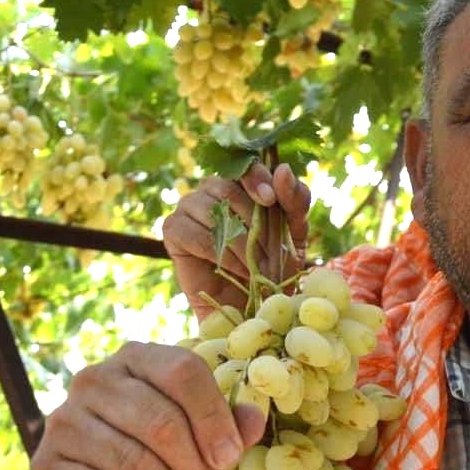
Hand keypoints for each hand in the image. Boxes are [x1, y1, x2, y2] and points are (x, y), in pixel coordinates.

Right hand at [29, 343, 266, 469]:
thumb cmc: (164, 460)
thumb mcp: (203, 438)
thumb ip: (231, 425)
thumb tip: (255, 419)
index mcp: (138, 358)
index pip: (182, 371)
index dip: (214, 417)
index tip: (233, 458)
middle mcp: (94, 381)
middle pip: (161, 422)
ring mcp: (63, 422)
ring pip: (136, 464)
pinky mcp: (46, 469)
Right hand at [163, 162, 311, 318]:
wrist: (253, 303)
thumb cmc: (276, 265)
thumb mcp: (295, 233)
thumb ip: (295, 201)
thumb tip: (283, 169)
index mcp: (243, 183)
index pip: (245, 165)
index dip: (255, 177)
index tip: (269, 199)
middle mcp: (213, 189)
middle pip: (227, 188)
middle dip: (254, 223)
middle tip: (272, 254)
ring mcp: (190, 207)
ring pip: (210, 210)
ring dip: (240, 242)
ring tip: (259, 267)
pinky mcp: (174, 231)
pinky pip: (193, 233)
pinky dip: (220, 253)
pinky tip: (238, 269)